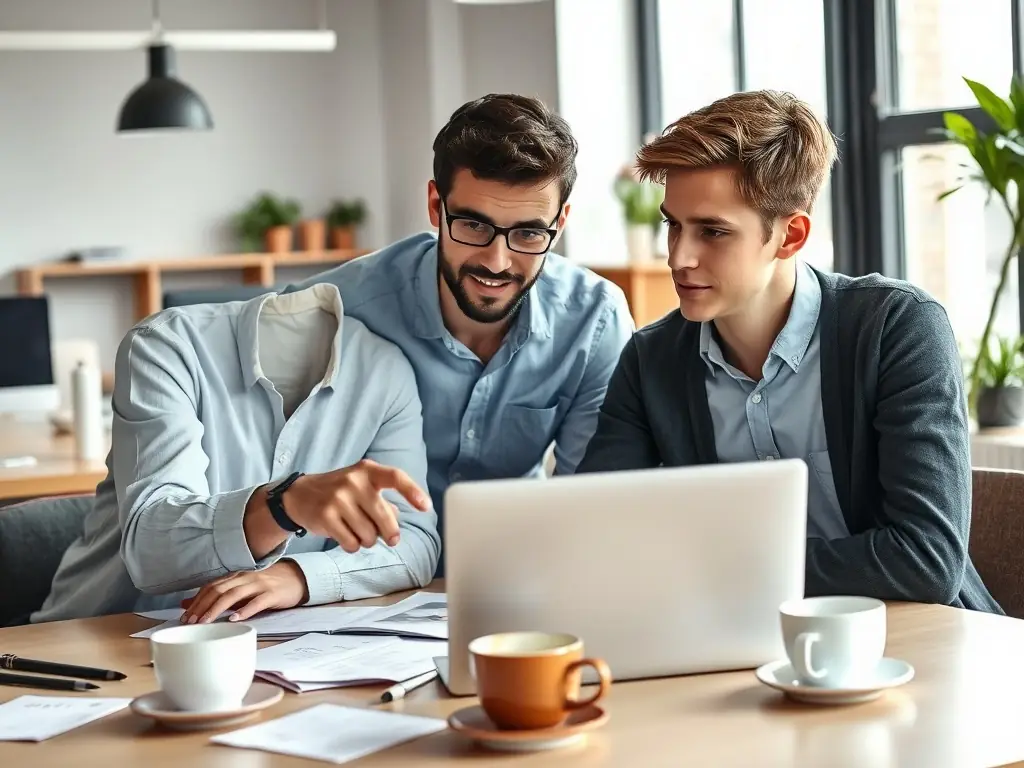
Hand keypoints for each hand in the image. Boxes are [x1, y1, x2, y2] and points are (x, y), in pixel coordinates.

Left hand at [180, 560, 307, 623]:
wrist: (296, 578)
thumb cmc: (267, 586)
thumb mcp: (241, 589)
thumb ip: (218, 596)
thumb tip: (188, 603)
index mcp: (236, 577)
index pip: (211, 587)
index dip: (196, 601)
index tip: (184, 617)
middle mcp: (245, 578)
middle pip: (218, 590)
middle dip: (202, 606)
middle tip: (190, 622)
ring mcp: (258, 585)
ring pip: (233, 595)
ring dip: (217, 609)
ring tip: (205, 622)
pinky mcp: (272, 594)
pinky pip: (256, 602)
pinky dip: (244, 610)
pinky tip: (235, 619)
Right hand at [283, 459, 431, 552]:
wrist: (299, 494)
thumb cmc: (341, 492)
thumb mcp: (362, 487)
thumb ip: (383, 502)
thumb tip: (396, 522)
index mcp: (368, 470)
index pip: (396, 477)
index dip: (413, 492)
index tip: (426, 507)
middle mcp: (354, 481)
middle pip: (385, 517)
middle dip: (390, 533)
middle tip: (391, 539)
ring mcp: (338, 498)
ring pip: (369, 534)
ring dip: (368, 540)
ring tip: (359, 532)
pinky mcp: (326, 516)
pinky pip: (351, 543)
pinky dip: (353, 546)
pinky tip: (346, 537)